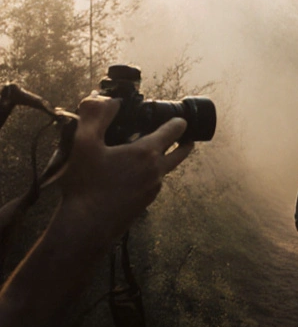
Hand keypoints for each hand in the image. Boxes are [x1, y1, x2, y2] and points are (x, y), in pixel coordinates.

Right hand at [57, 96, 192, 241]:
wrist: (86, 226)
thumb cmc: (86, 185)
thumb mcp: (84, 144)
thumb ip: (95, 116)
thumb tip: (107, 99)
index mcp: (147, 153)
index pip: (174, 131)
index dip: (178, 121)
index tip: (179, 117)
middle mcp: (157, 171)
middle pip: (181, 152)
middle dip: (185, 141)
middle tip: (184, 135)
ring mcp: (153, 189)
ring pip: (164, 169)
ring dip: (161, 158)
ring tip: (144, 152)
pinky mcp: (145, 203)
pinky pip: (151, 183)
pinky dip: (147, 174)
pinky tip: (127, 174)